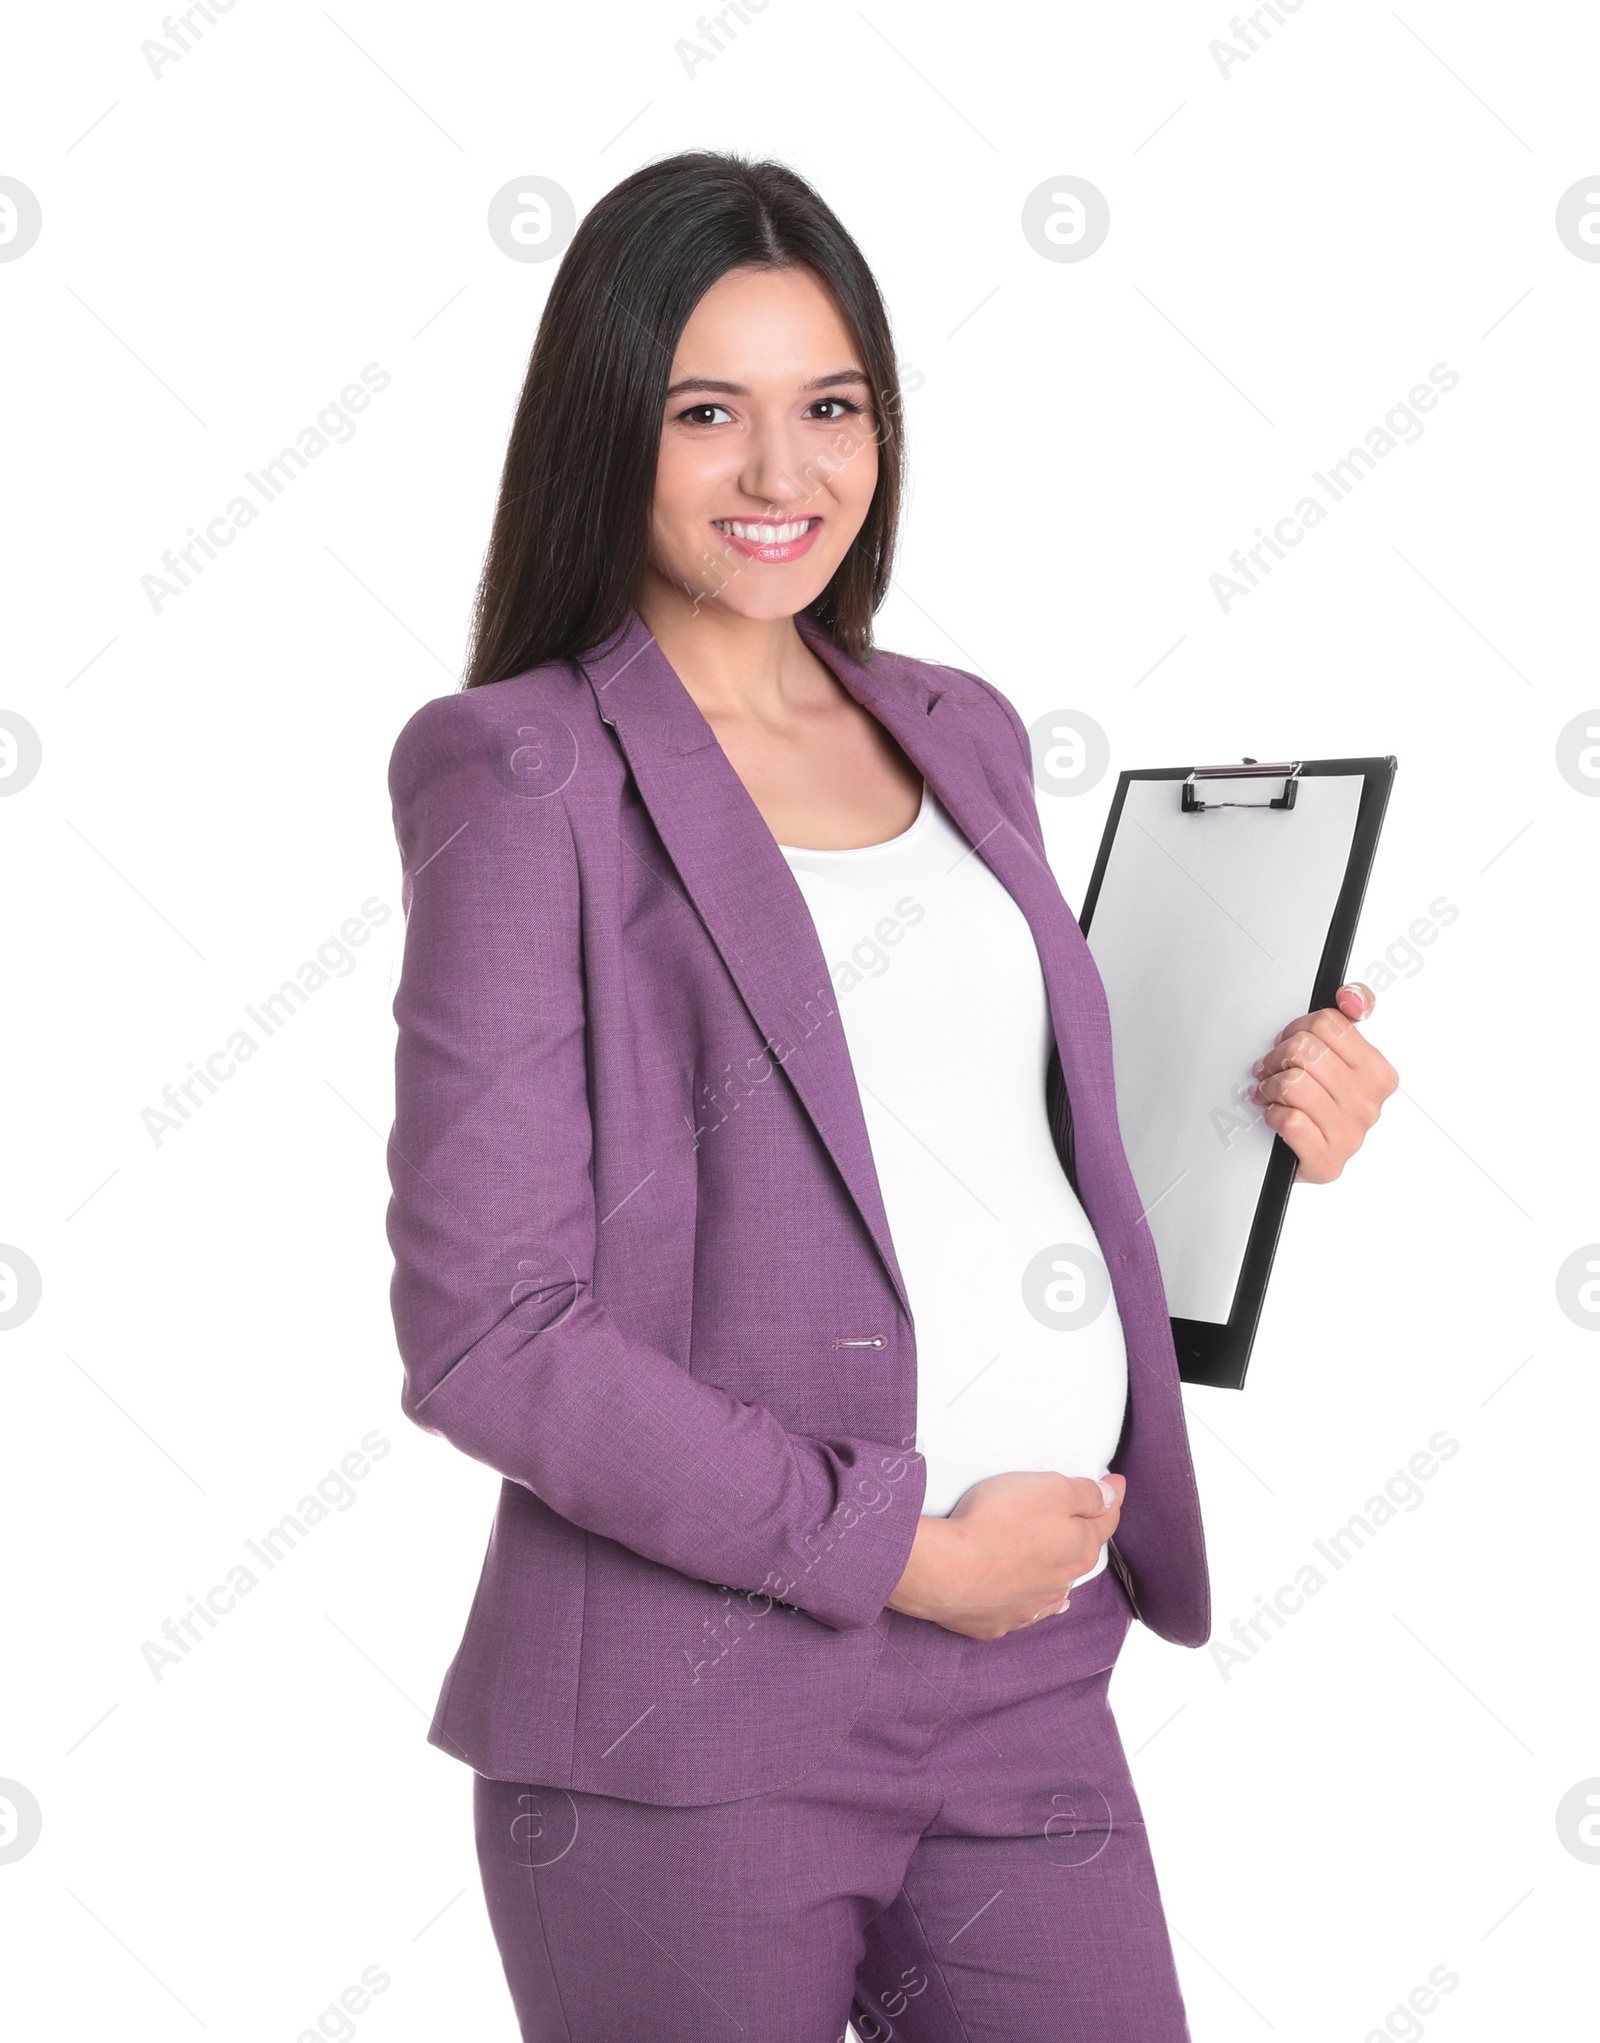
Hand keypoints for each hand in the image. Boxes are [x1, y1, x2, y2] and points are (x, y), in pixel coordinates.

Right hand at [885, 1471, 1124, 1640]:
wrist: (945, 1570)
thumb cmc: (997, 1522)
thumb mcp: (1051, 1489)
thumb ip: (1086, 1493)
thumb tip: (1111, 1495)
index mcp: (1079, 1551)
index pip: (1105, 1521)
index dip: (1111, 1498)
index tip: (1116, 1483)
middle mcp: (1060, 1584)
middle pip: (1078, 1555)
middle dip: (1081, 1537)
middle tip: (1077, 1518)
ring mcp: (1028, 1607)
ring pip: (1052, 1587)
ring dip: (1053, 1572)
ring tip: (1048, 1559)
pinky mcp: (995, 1621)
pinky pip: (1018, 1610)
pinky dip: (1023, 1599)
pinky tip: (1023, 1596)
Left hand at [1250, 981, 1397, 1184]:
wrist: (1309, 1157)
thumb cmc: (1322, 1106)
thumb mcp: (1340, 1058)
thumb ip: (1349, 1018)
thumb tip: (1351, 997)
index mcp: (1379, 1073)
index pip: (1327, 1023)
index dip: (1296, 1029)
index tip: (1290, 1040)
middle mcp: (1368, 1104)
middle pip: (1305, 1050)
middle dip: (1278, 1057)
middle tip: (1272, 1067)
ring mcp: (1350, 1134)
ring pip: (1292, 1083)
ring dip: (1270, 1086)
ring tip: (1270, 1092)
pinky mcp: (1326, 1161)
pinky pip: (1289, 1120)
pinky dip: (1272, 1115)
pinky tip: (1276, 1115)